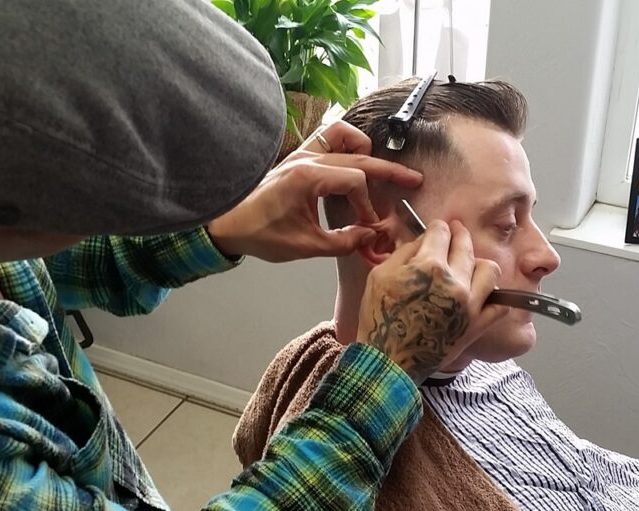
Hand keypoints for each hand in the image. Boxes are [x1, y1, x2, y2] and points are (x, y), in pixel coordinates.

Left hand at [206, 121, 422, 261]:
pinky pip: (327, 139)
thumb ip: (342, 242)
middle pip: (359, 155)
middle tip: (413, 179)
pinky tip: (351, 166)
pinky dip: (344, 147)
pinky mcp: (296, 158)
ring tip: (376, 171)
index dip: (367, 205)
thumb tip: (369, 236)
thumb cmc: (259, 233)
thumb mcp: (304, 245)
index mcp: (309, 178)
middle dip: (388, 170)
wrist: (225, 223)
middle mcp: (307, 159)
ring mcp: (301, 154)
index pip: (356, 181)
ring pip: (343, 135)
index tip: (367, 226)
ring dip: (363, 150)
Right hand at [356, 220, 508, 383]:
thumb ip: (404, 252)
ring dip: (478, 264)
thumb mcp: (379, 275)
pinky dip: (494, 296)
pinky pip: (500, 305)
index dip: (437, 228)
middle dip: (459, 236)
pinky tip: (482, 294)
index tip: (436, 230)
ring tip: (468, 267)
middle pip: (466, 246)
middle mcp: (455, 282)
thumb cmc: (379, 320)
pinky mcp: (477, 326)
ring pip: (490, 270)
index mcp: (429, 266)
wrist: (389, 361)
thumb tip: (423, 241)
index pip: (442, 232)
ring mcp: (470, 305)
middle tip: (455, 235)